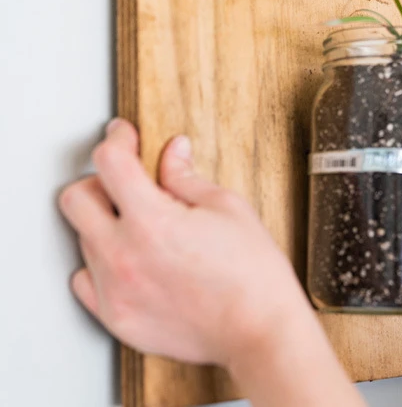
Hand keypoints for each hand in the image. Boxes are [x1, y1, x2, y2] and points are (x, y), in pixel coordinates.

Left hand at [59, 119, 305, 365]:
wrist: (260, 330)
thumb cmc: (253, 273)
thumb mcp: (227, 209)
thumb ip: (187, 178)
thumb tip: (171, 153)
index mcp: (152, 220)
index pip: (109, 162)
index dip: (117, 140)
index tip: (124, 137)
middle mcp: (122, 255)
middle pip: (76, 199)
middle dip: (100, 181)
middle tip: (128, 185)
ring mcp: (114, 290)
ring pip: (83, 239)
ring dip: (106, 224)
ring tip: (147, 230)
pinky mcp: (116, 317)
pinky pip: (85, 280)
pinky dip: (102, 265)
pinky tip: (133, 261)